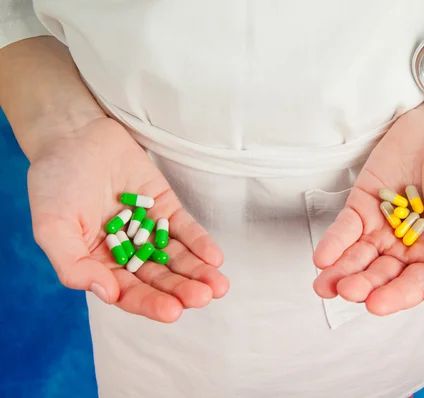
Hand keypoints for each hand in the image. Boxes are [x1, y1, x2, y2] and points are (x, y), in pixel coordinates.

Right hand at [27, 117, 228, 322]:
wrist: (74, 135)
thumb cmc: (55, 183)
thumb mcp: (51, 227)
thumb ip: (73, 264)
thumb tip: (107, 294)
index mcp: (99, 264)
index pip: (128, 292)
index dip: (150, 303)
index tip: (172, 312)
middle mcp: (127, 252)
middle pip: (158, 278)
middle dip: (181, 290)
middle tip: (202, 298)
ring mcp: (149, 229)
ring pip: (176, 257)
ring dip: (197, 272)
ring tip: (217, 286)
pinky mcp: (165, 207)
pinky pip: (185, 229)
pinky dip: (200, 243)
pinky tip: (215, 258)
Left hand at [312, 100, 423, 314]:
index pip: (412, 285)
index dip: (394, 296)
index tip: (375, 304)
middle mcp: (405, 247)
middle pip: (381, 274)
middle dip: (363, 285)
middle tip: (346, 291)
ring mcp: (381, 227)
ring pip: (358, 257)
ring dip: (341, 272)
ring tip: (324, 286)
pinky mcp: (361, 206)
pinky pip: (345, 229)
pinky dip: (333, 243)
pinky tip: (322, 258)